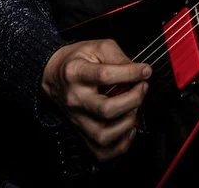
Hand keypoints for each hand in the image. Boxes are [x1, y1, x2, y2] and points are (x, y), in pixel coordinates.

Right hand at [40, 38, 151, 162]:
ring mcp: (77, 118)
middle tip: (142, 88)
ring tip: (134, 108)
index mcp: (77, 73)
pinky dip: (120, 145)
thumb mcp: (98, 47)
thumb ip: (120, 57)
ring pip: (103, 135)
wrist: (53, 74)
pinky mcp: (80, 131)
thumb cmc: (77, 60)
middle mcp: (75, 98)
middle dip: (133, 99)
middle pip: (106, 109)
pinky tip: (128, 129)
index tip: (145, 71)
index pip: (105, 75)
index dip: (131, 73)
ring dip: (127, 124)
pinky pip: (100, 151)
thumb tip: (141, 71)